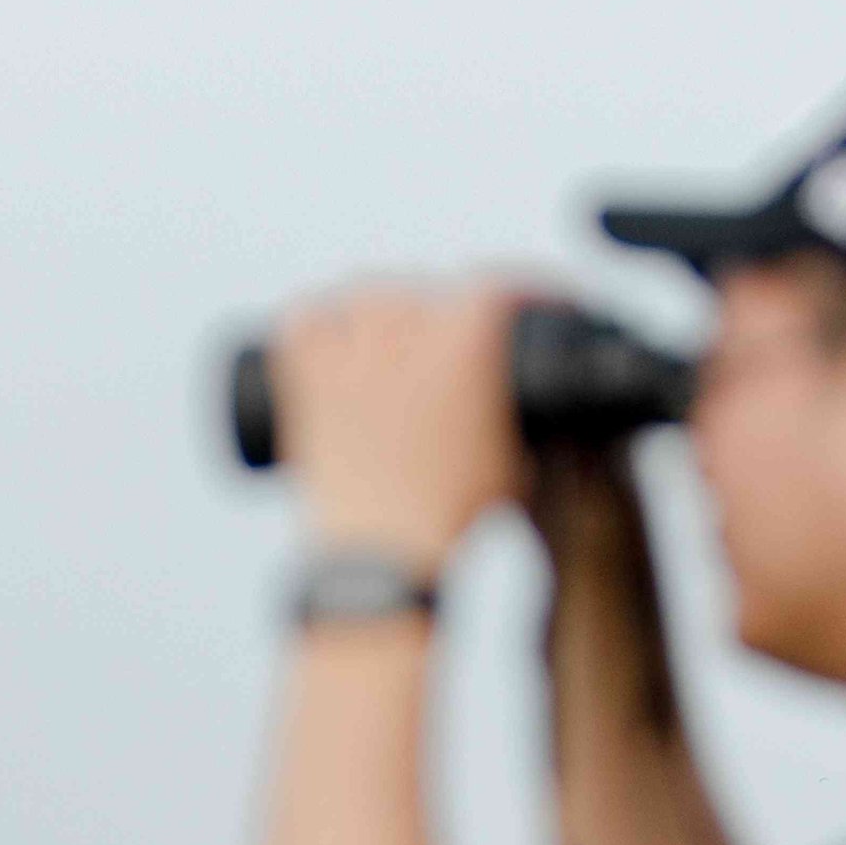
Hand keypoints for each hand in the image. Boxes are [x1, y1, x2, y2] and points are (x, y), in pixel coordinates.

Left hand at [269, 280, 531, 572]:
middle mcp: (407, 337)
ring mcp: (351, 355)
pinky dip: (317, 317)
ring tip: (391, 341)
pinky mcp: (307, 380)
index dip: (516, 291)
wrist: (380, 556)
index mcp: (467, 347)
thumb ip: (524, 425)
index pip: (497, 288)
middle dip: (443, 309)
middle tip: (446, 344)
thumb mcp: (516, 465)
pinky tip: (330, 333)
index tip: (521, 307)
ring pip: (366, 296)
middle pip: (426, 290)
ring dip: (383, 308)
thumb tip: (541, 417)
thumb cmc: (452, 519)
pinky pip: (304, 319)